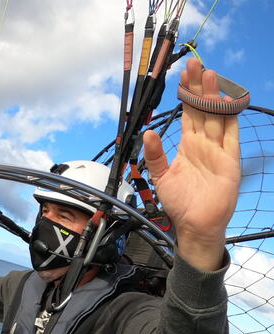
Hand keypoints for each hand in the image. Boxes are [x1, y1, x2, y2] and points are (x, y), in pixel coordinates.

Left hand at [143, 58, 239, 270]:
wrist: (196, 224)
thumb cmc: (179, 203)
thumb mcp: (161, 177)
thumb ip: (155, 155)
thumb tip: (147, 132)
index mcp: (188, 145)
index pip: (188, 114)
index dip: (186, 95)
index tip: (182, 75)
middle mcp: (204, 143)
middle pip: (202, 109)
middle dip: (198, 87)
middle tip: (195, 64)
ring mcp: (218, 149)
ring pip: (217, 116)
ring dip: (213, 96)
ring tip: (209, 75)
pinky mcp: (230, 159)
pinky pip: (231, 134)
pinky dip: (230, 117)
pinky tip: (227, 100)